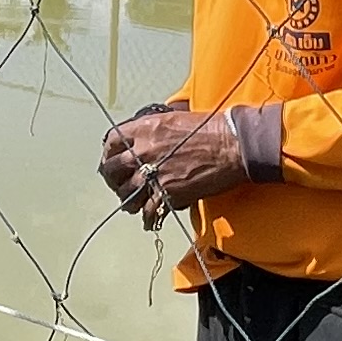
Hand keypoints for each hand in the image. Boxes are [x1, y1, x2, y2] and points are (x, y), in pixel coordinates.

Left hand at [98, 104, 267, 220]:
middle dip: (113, 180)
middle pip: (112, 169)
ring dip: (128, 200)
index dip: (109, 153)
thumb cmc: (212, 129)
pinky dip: (148, 218)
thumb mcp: (176, 119)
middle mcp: (144, 150)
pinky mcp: (167, 192)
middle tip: (119, 185)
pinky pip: (148, 211)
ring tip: (133, 204)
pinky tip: (150, 220)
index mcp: (145, 128)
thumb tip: (149, 141)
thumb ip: (155, 131)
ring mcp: (154, 173)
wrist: (232, 145)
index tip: (112, 160)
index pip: (111, 141)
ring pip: (126, 193)